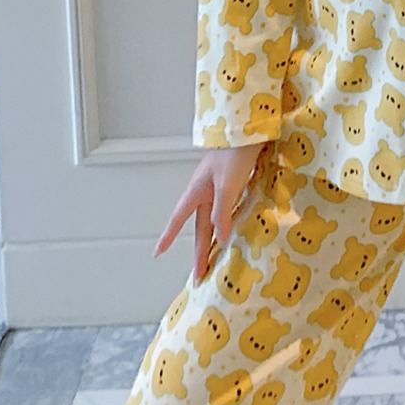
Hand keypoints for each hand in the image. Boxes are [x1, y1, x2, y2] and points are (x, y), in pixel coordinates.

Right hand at [152, 140, 265, 282]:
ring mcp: (218, 187)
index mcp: (198, 191)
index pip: (179, 219)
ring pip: (213, 220)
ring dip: (213, 240)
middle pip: (200, 227)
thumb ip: (221, 212)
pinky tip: (233, 231)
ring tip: (215, 260)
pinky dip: (226, 225)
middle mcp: (205, 191)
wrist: (247, 130)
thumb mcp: (226, 185)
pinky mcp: (233, 183)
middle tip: (198, 274)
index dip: (168, 236)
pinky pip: (226, 211)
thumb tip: (218, 239)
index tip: (157, 253)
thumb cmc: (233, 154)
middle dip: (199, 251)